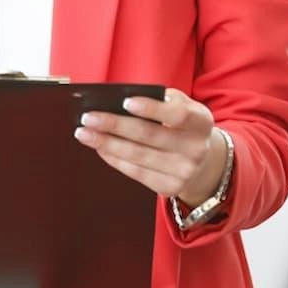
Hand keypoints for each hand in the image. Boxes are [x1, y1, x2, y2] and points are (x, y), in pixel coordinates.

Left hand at [74, 88, 227, 206]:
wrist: (202, 161)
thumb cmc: (182, 125)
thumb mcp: (183, 107)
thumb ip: (161, 100)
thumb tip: (119, 103)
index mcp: (201, 122)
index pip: (178, 114)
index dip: (152, 109)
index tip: (126, 102)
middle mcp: (196, 148)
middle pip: (149, 136)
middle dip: (115, 125)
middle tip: (88, 118)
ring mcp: (184, 171)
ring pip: (138, 156)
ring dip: (107, 144)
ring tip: (84, 133)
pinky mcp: (170, 187)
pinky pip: (136, 172)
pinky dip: (114, 159)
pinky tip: (100, 149)